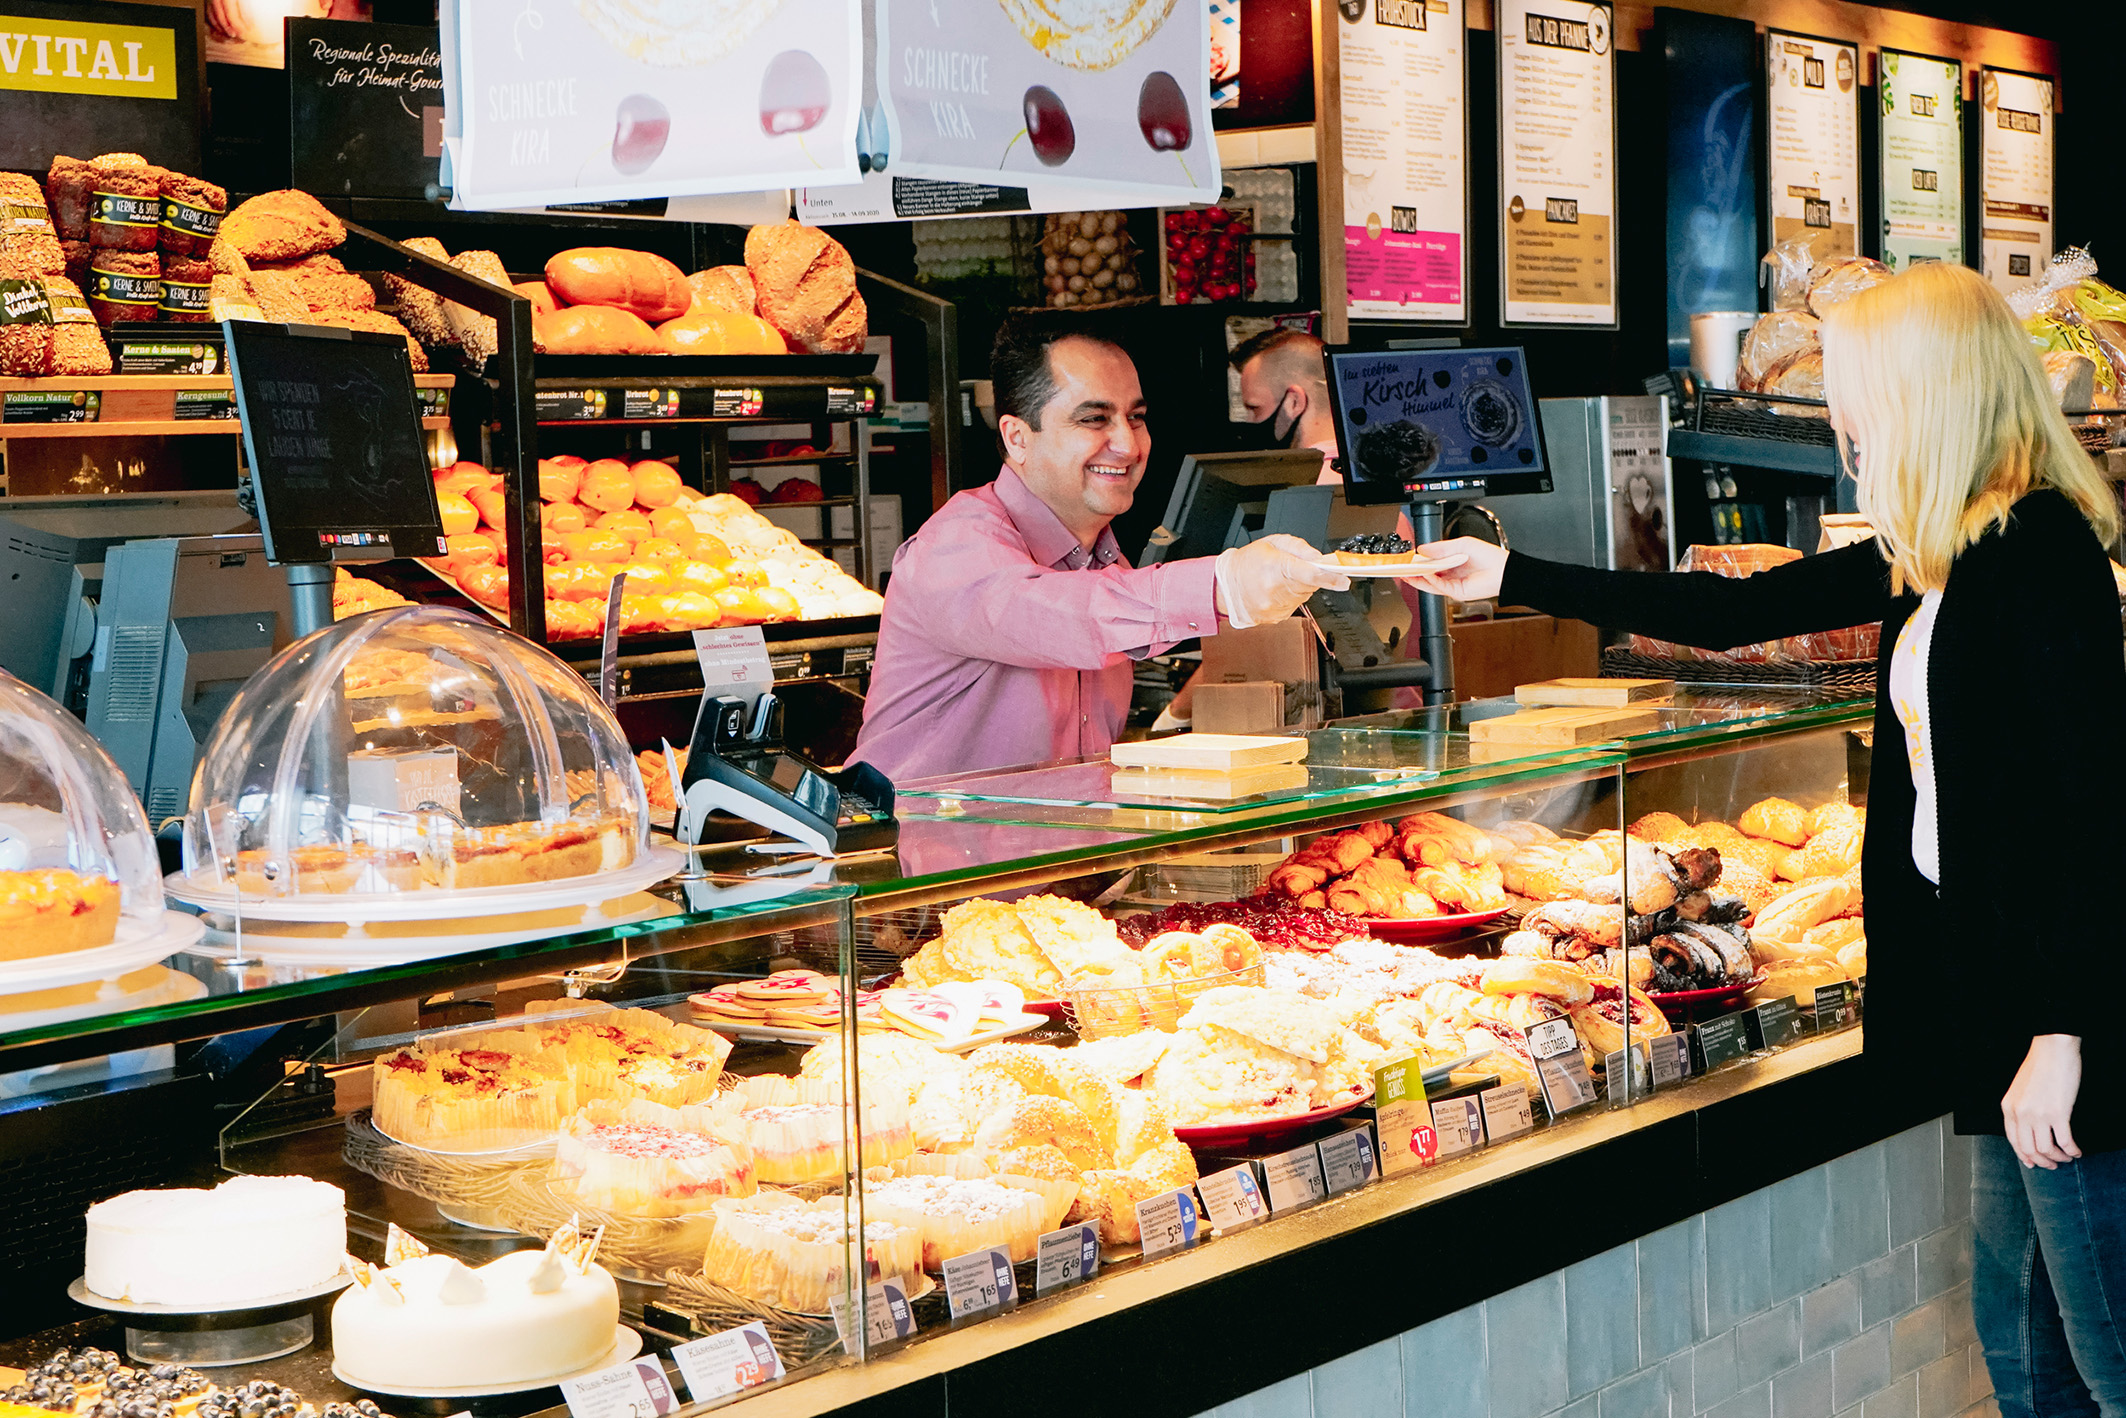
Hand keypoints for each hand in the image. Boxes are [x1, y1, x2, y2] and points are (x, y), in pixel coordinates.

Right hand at [1214, 535, 1351, 628]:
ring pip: (1303, 596)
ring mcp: (1275, 606)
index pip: (1311, 574)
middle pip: (1310, 585)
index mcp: (1276, 567)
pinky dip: (1289, 598)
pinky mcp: (1275, 617)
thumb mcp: (1272, 543)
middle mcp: (1275, 590)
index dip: (1331, 577)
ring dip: (1298, 587)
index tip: (1344, 580)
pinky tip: (1275, 591)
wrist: (1224, 585)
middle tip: (1293, 568)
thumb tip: (1318, 557)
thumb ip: (1298, 547)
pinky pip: (1294, 606)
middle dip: (1309, 576)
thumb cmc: (1247, 562)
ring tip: (1278, 579)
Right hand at [1406, 537, 1507, 601]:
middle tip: (1401, 565)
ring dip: (1417, 577)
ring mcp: (1452, 584)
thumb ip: (1441, 548)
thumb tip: (1422, 549)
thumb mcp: (1462, 544)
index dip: (1417, 560)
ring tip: (1407, 571)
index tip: (1407, 557)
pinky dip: (1430, 581)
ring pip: (1429, 582)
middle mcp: (1450, 573)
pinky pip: (1438, 587)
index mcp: (1451, 560)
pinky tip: (1425, 573)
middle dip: (1413, 570)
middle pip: (1426, 573)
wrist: (1503, 571)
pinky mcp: (1455, 593)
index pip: (1429, 562)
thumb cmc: (1489, 556)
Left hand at [2003, 1035, 2082, 1168]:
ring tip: (2066, 1157)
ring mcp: (2038, 1115)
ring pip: (2046, 1149)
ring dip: (2058, 1158)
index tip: (2033, 1163)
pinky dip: (2071, 1150)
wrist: (2052, 1050)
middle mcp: (2020, 1114)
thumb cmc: (2039, 1067)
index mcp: (2008, 1108)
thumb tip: (2029, 1128)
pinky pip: (2064, 1141)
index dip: (2024, 1155)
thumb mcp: (2019, 1090)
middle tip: (2053, 1165)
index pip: (2013, 1141)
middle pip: (2028, 1149)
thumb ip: (2020, 1108)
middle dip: (2042, 1162)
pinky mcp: (2058, 1114)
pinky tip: (2077, 1151)